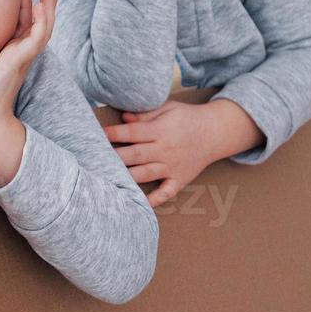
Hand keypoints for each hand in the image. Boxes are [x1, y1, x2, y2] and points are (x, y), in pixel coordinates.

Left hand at [0, 0, 58, 132]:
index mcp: (10, 46)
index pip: (22, 14)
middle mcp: (20, 49)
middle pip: (36, 15)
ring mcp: (23, 55)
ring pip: (43, 25)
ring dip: (48, 4)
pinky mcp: (21, 60)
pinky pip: (37, 38)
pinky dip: (41, 21)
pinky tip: (40, 5)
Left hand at [102, 100, 259, 206]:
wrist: (215, 132)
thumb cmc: (186, 118)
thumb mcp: (167, 108)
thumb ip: (145, 114)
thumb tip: (123, 116)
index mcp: (161, 130)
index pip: (133, 132)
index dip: (114, 134)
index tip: (98, 135)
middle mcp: (165, 149)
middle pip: (135, 155)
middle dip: (115, 157)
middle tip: (95, 159)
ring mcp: (172, 166)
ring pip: (145, 174)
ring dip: (126, 177)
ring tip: (107, 179)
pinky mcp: (179, 179)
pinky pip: (166, 192)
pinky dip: (154, 200)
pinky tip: (139, 203)